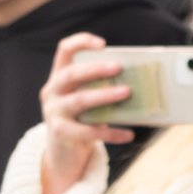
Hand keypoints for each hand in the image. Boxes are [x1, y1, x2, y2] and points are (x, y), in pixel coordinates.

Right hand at [38, 32, 133, 193]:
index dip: (81, 43)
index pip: (65, 51)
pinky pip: (88, 131)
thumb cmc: (83, 118)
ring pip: (79, 101)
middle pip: (70, 74)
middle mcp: (52, 91)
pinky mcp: (61, 133)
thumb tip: (140, 82)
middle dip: (95, 69)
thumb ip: (102, 88)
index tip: (103, 44)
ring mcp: (53, 112)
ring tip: (127, 93)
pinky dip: (111, 132)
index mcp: (59, 77)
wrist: (62, 150)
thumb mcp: (88, 99)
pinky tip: (129, 134)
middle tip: (119, 68)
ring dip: (104, 96)